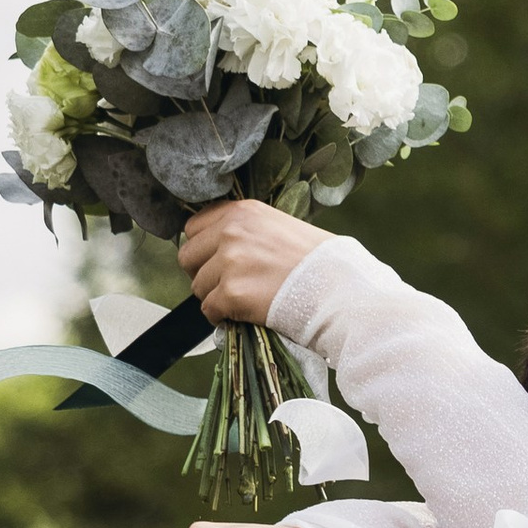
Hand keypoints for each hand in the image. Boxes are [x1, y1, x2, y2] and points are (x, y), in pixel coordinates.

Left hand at [179, 198, 322, 328]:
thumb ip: (247, 231)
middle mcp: (231, 232)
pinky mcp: (232, 293)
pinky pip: (209, 309)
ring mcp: (230, 262)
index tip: (214, 261)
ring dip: (214, 297)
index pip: (194, 227)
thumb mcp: (281, 226)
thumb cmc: (319, 262)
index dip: (202, 248)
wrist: (339, 288)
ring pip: (197, 286)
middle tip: (224, 285)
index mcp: (242, 211)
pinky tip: (240, 315)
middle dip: (202, 273)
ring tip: (240, 301)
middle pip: (188, 257)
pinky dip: (221, 316)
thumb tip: (219, 247)